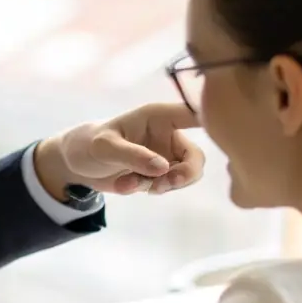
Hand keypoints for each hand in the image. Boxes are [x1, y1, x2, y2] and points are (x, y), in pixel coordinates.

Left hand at [34, 102, 205, 197]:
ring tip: (131, 185)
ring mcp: (166, 154)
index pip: (196, 112)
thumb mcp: (104, 147)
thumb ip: (133, 156)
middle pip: (197, 157)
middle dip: (183, 176)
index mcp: (159, 115)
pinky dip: (148, 190)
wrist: (75, 163)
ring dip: (161, 186)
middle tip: (163, 186)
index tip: (226, 134)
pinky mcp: (160, 173)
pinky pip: (167, 187)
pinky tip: (125, 185)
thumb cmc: (88, 143)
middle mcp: (169, 133)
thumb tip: (164, 168)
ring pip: (185, 176)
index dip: (216, 120)